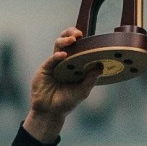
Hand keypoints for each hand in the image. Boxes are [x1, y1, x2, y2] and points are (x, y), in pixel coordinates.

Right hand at [23, 27, 100, 142]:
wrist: (50, 112)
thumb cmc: (67, 102)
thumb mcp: (82, 91)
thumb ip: (90, 79)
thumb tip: (101, 66)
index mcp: (75, 65)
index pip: (78, 48)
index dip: (82, 40)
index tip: (88, 36)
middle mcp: (65, 62)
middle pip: (66, 42)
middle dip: (71, 33)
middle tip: (78, 33)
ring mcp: (54, 64)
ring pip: (57, 46)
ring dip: (65, 41)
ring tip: (72, 40)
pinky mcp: (45, 69)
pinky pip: (51, 60)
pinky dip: (57, 56)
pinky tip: (63, 55)